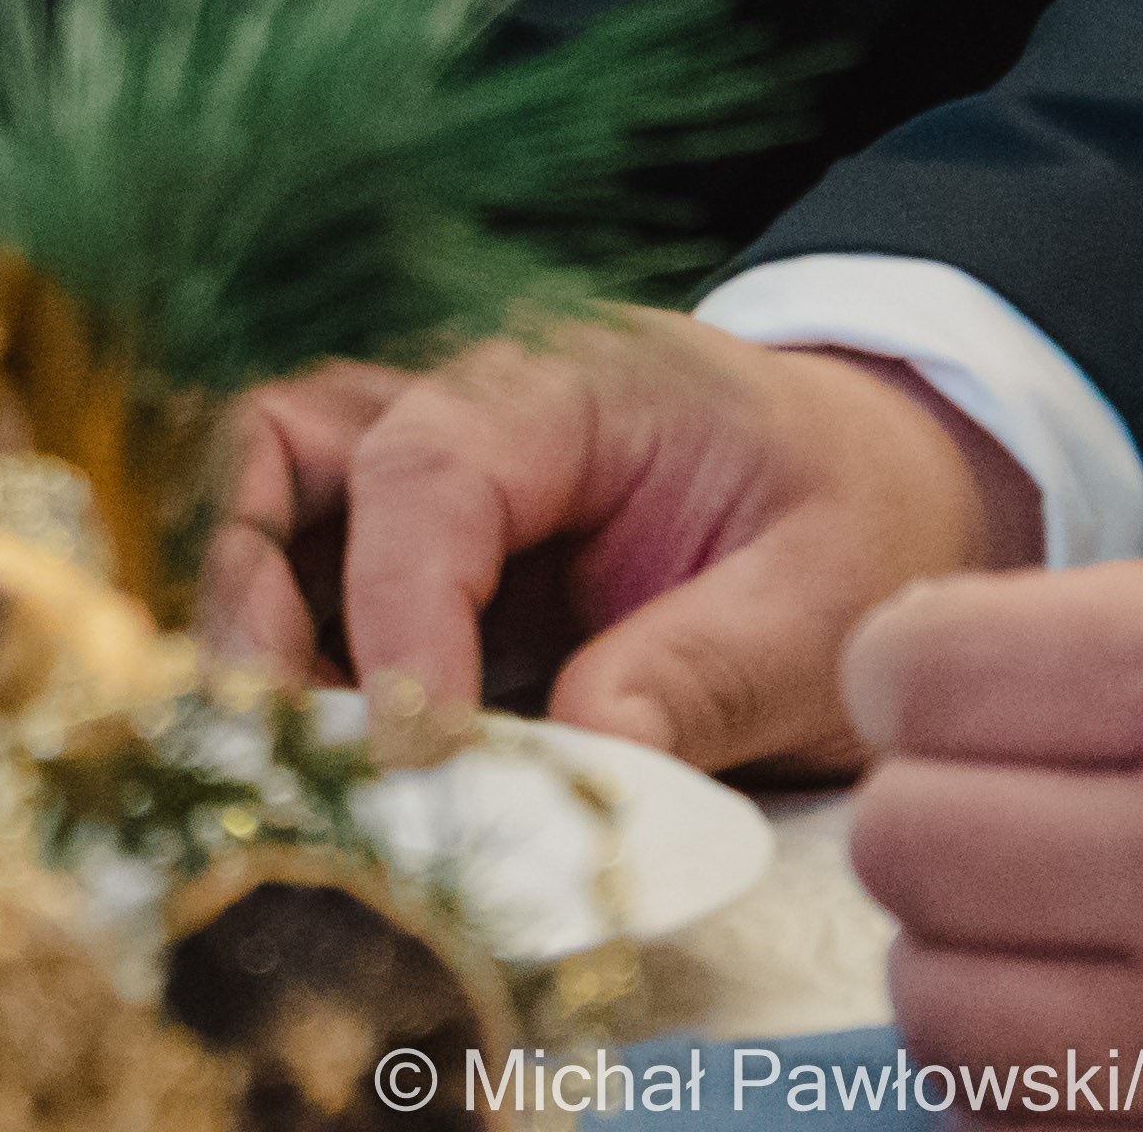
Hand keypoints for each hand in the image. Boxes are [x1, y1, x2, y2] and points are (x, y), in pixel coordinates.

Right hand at [200, 310, 1039, 772]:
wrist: (886, 494)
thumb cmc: (859, 523)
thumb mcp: (834, 604)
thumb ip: (710, 672)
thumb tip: (586, 759)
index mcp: (567, 384)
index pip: (423, 473)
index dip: (396, 612)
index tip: (418, 750)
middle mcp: (461, 402)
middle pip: (280, 450)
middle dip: (256, 592)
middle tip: (286, 738)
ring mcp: (429, 475)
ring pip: (266, 506)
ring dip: (258, 631)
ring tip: (304, 757)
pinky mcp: (423, 552)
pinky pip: (311, 582)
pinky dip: (301, 666)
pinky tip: (347, 756)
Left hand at [848, 548, 1142, 1104]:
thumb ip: (1112, 651)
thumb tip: (912, 690)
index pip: (913, 673)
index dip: (916, 676)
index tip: (961, 690)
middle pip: (907, 844)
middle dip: (940, 823)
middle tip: (1025, 818)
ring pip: (944, 1012)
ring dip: (976, 972)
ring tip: (1066, 938)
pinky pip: (1042, 1131)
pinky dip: (1047, 1093)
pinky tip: (1122, 1037)